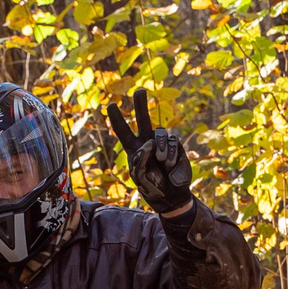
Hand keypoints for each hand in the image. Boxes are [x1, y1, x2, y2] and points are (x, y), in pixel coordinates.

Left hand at [105, 88, 194, 216]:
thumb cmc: (152, 188)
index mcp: (134, 149)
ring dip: (160, 147)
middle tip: (140, 90)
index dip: (117, 118)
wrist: (171, 197)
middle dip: (141, 104)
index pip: (123, 130)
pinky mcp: (176, 147)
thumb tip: (149, 142)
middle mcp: (148, 141)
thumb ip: (140, 159)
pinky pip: (172, 142)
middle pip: (143, 118)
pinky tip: (169, 166)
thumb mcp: (138, 177)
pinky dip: (171, 155)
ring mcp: (162, 143)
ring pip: (160, 132)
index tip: (111, 104)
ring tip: (161, 162)